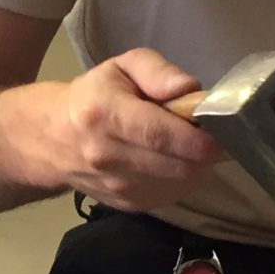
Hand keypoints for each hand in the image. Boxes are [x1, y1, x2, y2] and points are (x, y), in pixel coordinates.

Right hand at [36, 49, 222, 210]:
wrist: (52, 139)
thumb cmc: (95, 96)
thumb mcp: (122, 67)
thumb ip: (158, 72)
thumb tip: (190, 89)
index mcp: (105, 115)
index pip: (158, 135)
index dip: (195, 140)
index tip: (221, 134)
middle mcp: (108, 156)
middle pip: (175, 165)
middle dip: (204, 153)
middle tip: (212, 135)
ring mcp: (117, 187)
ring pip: (178, 184)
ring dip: (195, 167)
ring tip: (188, 146)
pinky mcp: (127, 206)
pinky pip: (171, 196)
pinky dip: (182, 179)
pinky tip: (174, 162)